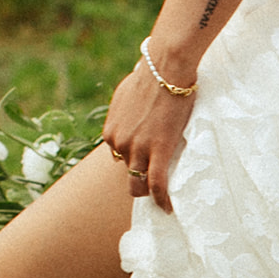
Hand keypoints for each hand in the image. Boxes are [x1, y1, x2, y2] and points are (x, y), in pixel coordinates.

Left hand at [102, 61, 195, 213]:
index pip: (118, 156)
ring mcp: (138, 149)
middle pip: (127, 172)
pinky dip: (162, 200)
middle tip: (153, 181)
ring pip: (138, 184)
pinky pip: (157, 184)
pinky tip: (168, 208)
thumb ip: (123, 113)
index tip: (147, 160)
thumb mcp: (124, 96)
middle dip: (138, 179)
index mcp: (110, 132)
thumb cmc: (148, 75)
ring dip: (148, 192)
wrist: (164, 69)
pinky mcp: (158, 151)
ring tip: (162, 199)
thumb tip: (130, 113)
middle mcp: (119, 144)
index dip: (133, 159)